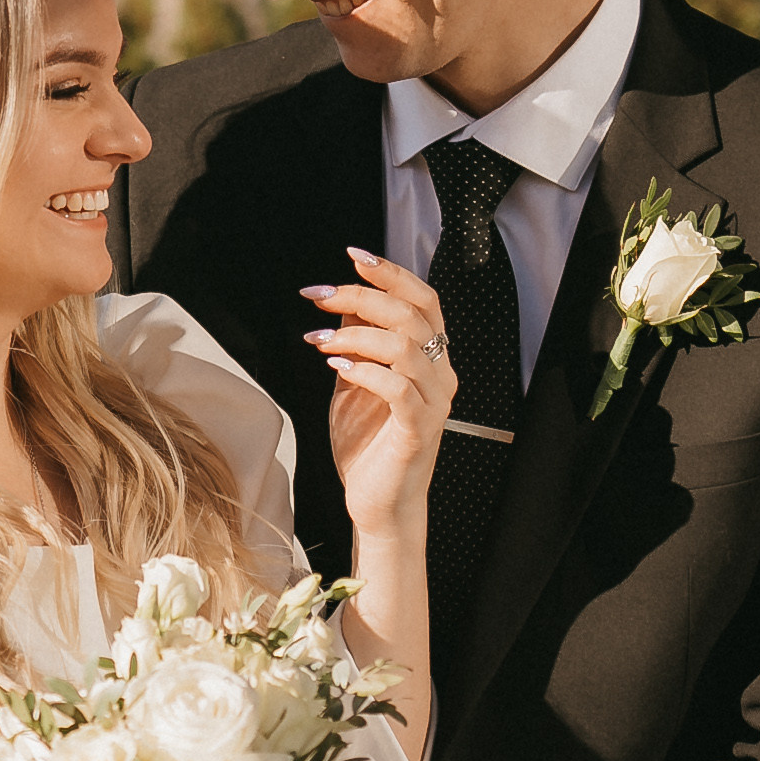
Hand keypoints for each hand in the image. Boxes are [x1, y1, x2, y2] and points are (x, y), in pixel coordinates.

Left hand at [301, 250, 456, 541]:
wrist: (378, 504)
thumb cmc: (368, 445)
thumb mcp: (354, 383)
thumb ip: (356, 344)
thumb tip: (344, 304)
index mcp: (430, 358)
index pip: (422, 300)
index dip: (391, 273)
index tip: (352, 256)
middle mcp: (440, 375)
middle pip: (411, 315)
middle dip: (361, 297)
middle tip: (319, 297)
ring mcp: (433, 403)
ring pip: (406, 347)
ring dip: (356, 337)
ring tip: (320, 342)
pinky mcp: (419, 430)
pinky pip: (399, 389)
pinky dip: (366, 373)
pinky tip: (337, 370)